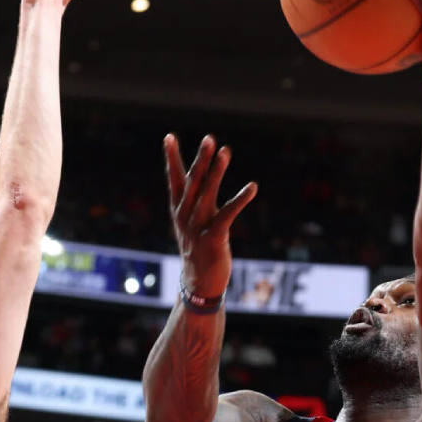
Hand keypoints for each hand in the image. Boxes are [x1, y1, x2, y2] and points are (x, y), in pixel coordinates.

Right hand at [163, 135, 257, 297]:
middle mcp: (185, 215)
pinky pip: (228, 214)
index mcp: (178, 210)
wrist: (198, 285)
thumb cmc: (198, 251)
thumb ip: (194, 201)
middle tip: (209, 138)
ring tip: (226, 151)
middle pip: (192, 182)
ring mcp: (198, 227)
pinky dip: (241, 198)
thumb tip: (200, 177)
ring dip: (217, 171)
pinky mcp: (214, 238)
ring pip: (207, 193)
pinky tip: (252, 186)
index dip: (172, 158)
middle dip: (201, 159)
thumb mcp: (191, 224)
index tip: (169, 136)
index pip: (174, 179)